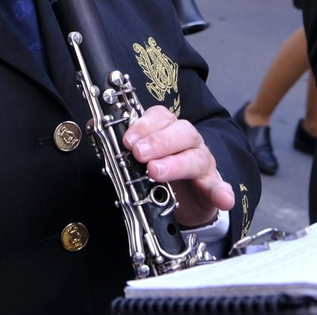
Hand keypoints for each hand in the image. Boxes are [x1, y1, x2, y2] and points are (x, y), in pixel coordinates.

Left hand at [123, 106, 236, 228]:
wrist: (185, 199)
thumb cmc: (161, 172)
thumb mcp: (139, 158)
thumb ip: (120, 143)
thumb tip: (93, 125)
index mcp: (168, 130)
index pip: (160, 117)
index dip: (144, 125)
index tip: (128, 140)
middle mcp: (188, 142)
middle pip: (181, 132)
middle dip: (158, 142)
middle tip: (140, 154)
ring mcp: (202, 163)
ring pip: (196, 156)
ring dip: (177, 164)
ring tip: (157, 173)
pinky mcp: (213, 185)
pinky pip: (220, 186)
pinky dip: (222, 192)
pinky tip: (223, 198)